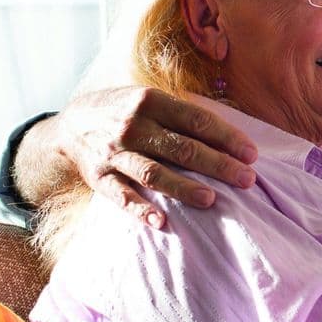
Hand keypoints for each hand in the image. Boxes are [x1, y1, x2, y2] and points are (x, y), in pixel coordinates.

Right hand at [53, 86, 257, 227]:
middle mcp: (132, 126)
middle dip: (218, 165)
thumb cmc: (125, 110)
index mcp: (151, 101)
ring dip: (184, 188)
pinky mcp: (99, 178)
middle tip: (247, 180)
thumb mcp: (151, 99)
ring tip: (212, 199)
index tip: (252, 155)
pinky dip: (141, 210)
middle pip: (182, 148)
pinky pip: (121, 196)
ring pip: (154, 173)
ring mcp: (114, 154)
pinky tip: (162, 222)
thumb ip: (185, 114)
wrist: (70, 124)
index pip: (197, 120)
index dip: (227, 138)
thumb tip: (230, 136)